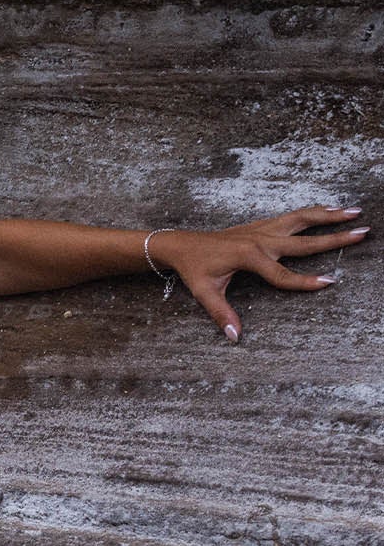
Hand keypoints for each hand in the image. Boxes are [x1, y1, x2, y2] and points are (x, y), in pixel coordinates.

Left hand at [153, 205, 367, 339]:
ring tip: (354, 212)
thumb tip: (234, 336)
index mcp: (249, 257)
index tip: (329, 283)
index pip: (283, 275)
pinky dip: (313, 212)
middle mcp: (260, 239)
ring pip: (302, 220)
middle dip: (334, 239)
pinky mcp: (262, 225)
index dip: (305, 282)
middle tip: (361, 233)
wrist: (182, 244)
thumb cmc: (194, 270)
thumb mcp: (204, 293)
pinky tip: (330, 208)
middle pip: (304, 241)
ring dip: (329, 215)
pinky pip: (293, 216)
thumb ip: (221, 314)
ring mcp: (262, 229)